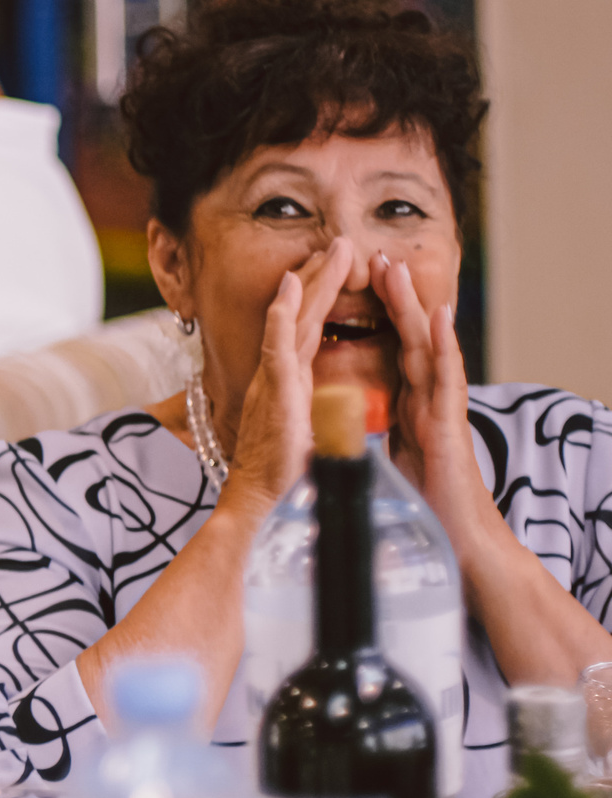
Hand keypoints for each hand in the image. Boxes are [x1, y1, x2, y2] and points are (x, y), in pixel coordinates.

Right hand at [220, 238, 356, 513]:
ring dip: (312, 281)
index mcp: (290, 388)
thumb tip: (337, 415)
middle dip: (319, 279)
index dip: (320, 303)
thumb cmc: (286, 484)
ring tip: (330, 249)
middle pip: (302, 317)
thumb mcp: (311, 443)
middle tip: (336, 245)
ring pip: (296, 319)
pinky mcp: (277, 390)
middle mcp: (279, 378)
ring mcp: (275, 380)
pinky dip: (284, 310)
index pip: (307, 334)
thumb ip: (322, 421)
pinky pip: (280, 341)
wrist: (263, 507)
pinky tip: (291, 284)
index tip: (332, 273)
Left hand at [376, 252, 499, 546]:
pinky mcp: (447, 426)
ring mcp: (439, 410)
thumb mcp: (383, 459)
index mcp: (408, 406)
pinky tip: (438, 318)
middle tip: (376, 258)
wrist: (454, 540)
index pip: (389, 351)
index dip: (374, 319)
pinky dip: (443, 345)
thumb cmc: (421, 503)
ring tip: (398, 270)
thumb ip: (369, 435)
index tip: (357, 285)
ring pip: (425, 347)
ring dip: (412, 307)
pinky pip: (445, 378)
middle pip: (406, 338)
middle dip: (392, 298)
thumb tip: (344, 426)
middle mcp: (425, 401)